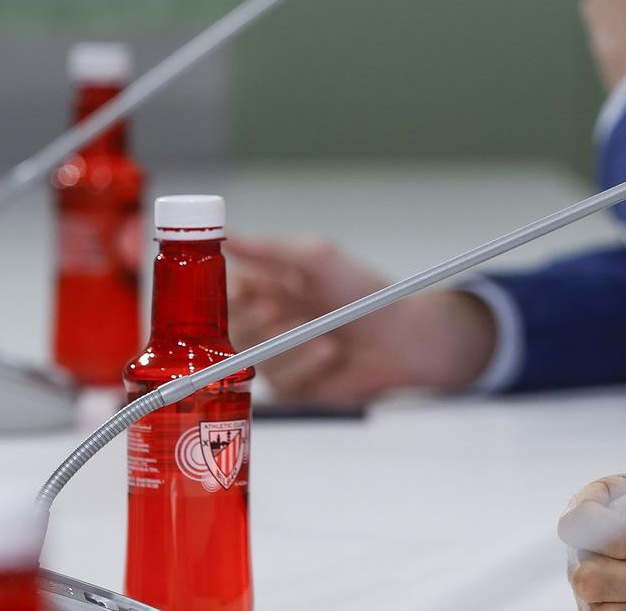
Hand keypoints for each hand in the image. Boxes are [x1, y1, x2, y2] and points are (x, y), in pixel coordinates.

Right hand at [223, 235, 497, 407]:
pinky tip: (330, 354)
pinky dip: (305, 366)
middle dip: (254, 321)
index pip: (225, 294)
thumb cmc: (364, 293)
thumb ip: (270, 249)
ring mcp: (278, 359)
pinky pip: (279, 383)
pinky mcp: (292, 389)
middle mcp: (267, 325)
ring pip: (255, 358)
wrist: (401, 336)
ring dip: (289, 344)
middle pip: (231, 330)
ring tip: (325, 336)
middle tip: (278, 311)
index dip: (224, 296)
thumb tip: (226, 237)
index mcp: (266, 289)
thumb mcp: (318, 258)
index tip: (237, 293)